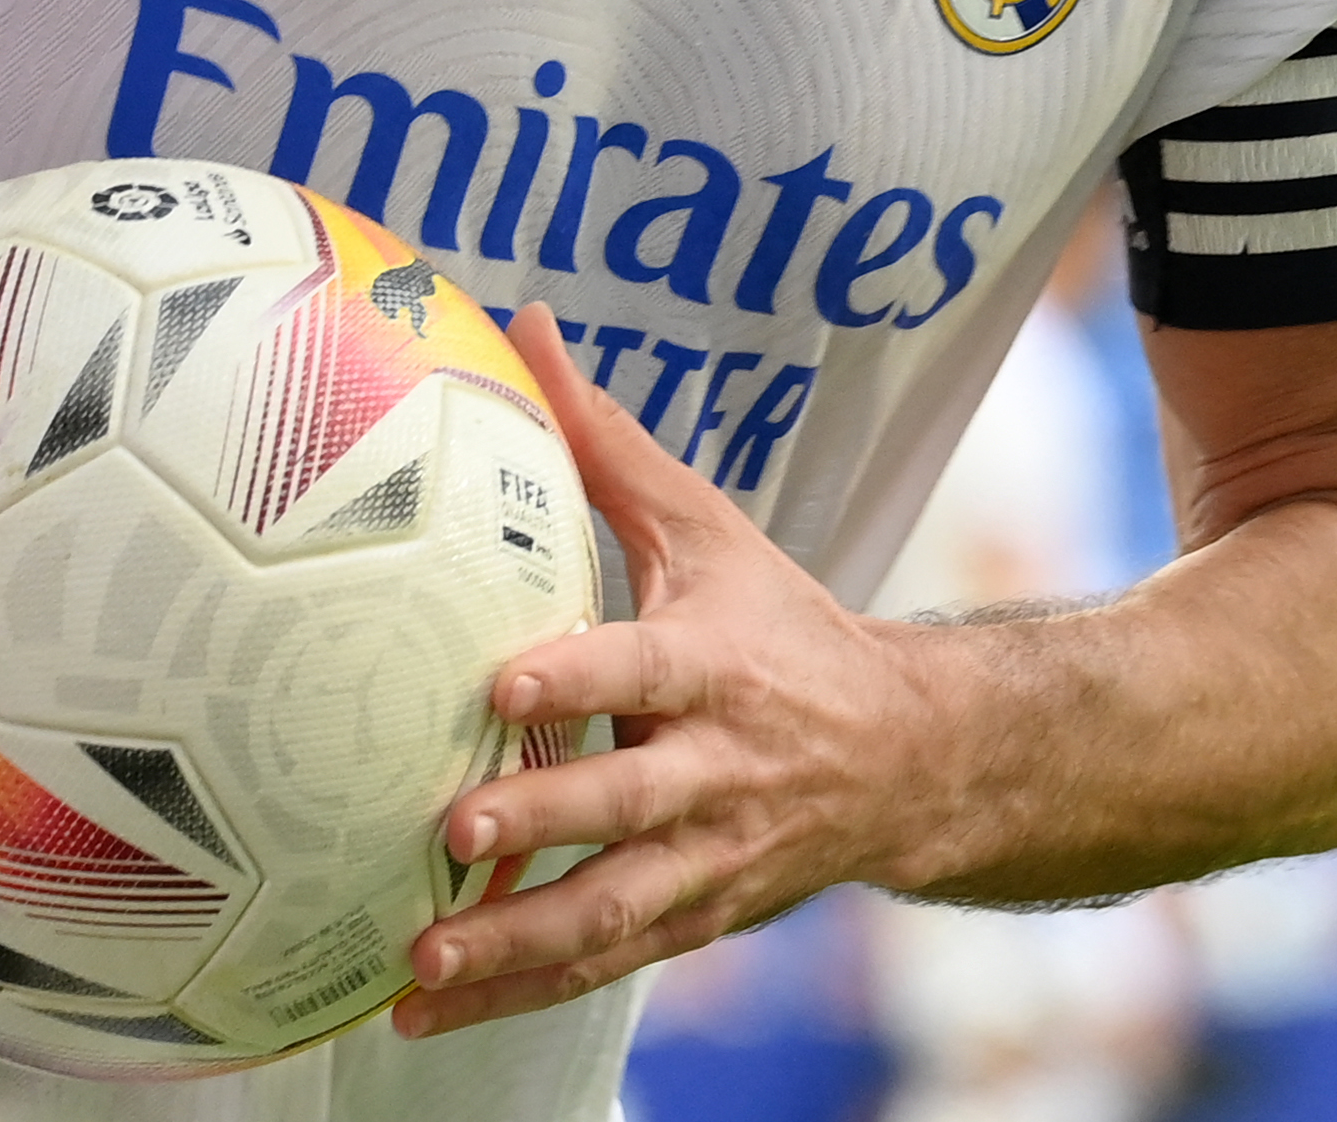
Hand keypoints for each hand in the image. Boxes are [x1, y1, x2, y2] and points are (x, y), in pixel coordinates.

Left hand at [391, 311, 948, 1039]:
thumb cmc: (781, 627)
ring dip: (517, 944)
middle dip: (545, 824)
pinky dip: (519, 993)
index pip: (647, 669)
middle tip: (454, 831)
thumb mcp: (710, 529)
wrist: (911, 759)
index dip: (582, 679)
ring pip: (613, 911)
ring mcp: (709, 859)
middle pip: (629, 805)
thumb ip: (607, 445)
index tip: (504, 687)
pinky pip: (603, 966)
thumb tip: (520, 326)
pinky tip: (428, 1011)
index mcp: (717, 666)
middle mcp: (718, 771)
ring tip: (426, 960)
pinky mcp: (695, 920)